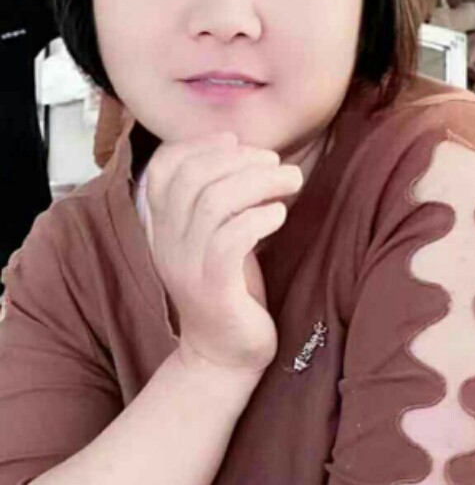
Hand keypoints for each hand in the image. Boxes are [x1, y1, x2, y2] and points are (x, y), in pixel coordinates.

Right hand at [141, 133, 302, 373]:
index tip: (235, 141)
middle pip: (194, 178)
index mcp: (164, 225)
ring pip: (215, 202)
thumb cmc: (231, 286)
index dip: (197, 145)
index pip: (161, 169)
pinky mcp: (213, 289)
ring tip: (291, 181)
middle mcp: (168, 242)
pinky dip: (260, 217)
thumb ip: (222, 198)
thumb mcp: (217, 236)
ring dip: (260, 182)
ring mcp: (187, 266)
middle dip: (241, 160)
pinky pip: (231, 239)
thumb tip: (254, 153)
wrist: (223, 356)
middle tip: (276, 163)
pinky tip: (279, 215)